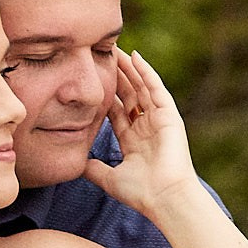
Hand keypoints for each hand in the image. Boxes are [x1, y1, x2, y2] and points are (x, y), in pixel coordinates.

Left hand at [84, 50, 202, 220]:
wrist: (164, 197)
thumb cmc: (141, 193)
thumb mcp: (110, 179)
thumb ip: (95, 169)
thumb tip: (78, 164)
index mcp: (134, 140)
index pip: (117, 111)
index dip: (105, 96)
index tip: (92, 82)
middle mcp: (147, 127)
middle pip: (129, 95)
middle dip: (116, 77)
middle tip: (102, 57)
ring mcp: (159, 119)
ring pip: (141, 87)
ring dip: (128, 69)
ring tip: (115, 50)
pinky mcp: (169, 115)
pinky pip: (156, 88)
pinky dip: (146, 72)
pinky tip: (135, 56)